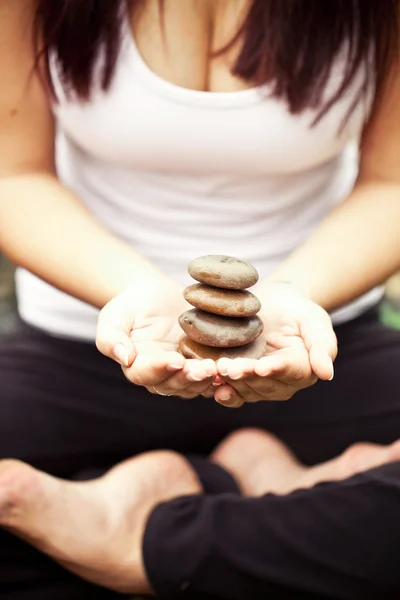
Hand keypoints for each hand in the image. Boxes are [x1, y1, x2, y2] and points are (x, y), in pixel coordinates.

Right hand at [96, 277, 216, 397]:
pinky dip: (224, 372)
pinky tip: (234, 365)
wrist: (151, 294)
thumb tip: (125, 358)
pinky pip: (214, 372)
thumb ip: (111, 339)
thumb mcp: (113, 317)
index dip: (161, 369)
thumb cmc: (128, 305)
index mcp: (137, 367)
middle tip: (204, 368)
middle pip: (175, 384)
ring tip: (220, 368)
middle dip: (190, 377)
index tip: (174, 361)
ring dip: (209, 378)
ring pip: (196, 383)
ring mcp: (184, 371)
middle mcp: (162, 376)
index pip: (147, 374)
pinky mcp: (203, 360)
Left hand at [212, 282, 336, 407]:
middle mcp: (281, 383)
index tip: (262, 366)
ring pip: (246, 389)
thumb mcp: (315, 321)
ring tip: (217, 370)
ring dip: (231, 382)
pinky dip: (219, 388)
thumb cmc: (299, 311)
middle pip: (264, 384)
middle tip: (230, 368)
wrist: (275, 304)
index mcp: (302, 369)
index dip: (275, 370)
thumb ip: (322, 346)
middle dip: (247, 377)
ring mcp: (258, 385)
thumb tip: (327, 374)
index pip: (290, 372)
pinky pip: (230, 390)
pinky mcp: (239, 381)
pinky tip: (209, 382)